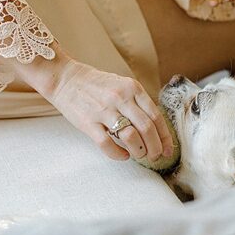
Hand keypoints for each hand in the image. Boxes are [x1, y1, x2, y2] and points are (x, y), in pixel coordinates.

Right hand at [44, 57, 173, 161]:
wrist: (65, 78)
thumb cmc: (96, 85)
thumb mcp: (122, 85)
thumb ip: (137, 102)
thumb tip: (155, 128)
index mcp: (132, 88)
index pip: (156, 116)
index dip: (165, 136)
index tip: (168, 149)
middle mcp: (120, 98)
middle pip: (147, 128)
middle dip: (155, 147)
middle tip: (155, 156)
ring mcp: (103, 110)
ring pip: (130, 136)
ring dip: (139, 151)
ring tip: (139, 155)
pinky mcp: (87, 122)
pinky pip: (107, 144)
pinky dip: (118, 154)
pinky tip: (123, 155)